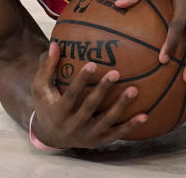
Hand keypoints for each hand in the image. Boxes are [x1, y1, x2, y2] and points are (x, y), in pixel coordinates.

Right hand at [29, 41, 146, 148]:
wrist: (51, 136)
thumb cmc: (47, 105)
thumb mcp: (40, 88)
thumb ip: (47, 67)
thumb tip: (55, 43)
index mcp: (58, 113)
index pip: (71, 95)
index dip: (81, 80)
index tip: (92, 63)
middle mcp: (73, 126)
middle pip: (90, 107)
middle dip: (103, 90)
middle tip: (116, 73)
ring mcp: (88, 136)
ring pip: (107, 121)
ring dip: (121, 106)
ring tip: (134, 90)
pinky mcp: (99, 141)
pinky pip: (117, 134)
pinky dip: (131, 126)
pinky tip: (145, 115)